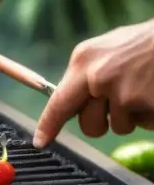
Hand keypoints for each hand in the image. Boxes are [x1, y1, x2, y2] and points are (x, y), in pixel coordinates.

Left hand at [34, 20, 153, 146]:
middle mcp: (97, 78)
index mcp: (83, 61)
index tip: (41, 141)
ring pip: (119, 127)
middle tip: (118, 105)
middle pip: (88, 125)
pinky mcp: (144, 103)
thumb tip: (74, 100)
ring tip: (144, 89)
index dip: (49, 125)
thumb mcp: (107, 49)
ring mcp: (122, 93)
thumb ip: (88, 73)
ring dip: (132, 116)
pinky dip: (151, 115)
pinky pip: (145, 124)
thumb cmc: (144, 43)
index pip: (59, 102)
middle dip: (101, 123)